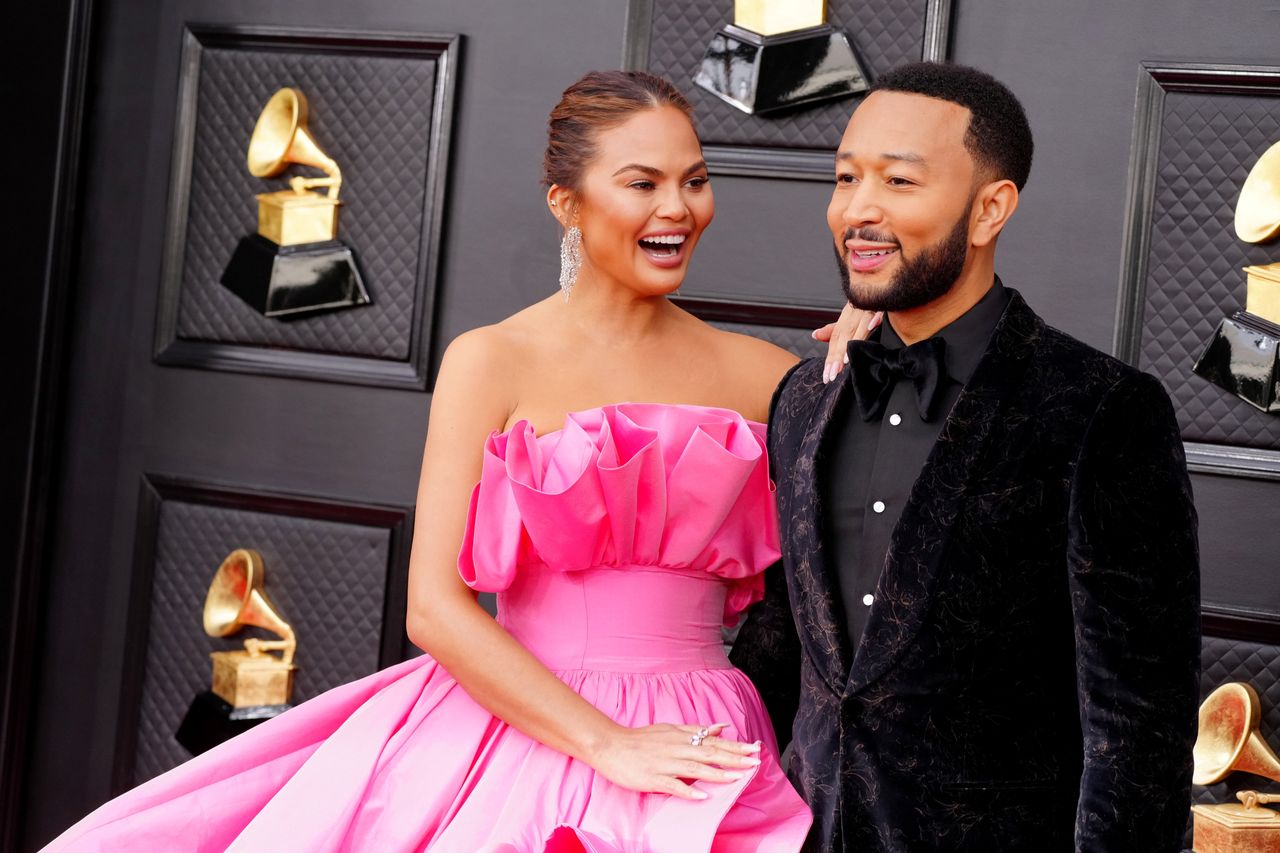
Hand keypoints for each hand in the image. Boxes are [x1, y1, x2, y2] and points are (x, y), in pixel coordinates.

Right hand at [588, 722, 762, 799]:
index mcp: (681, 736)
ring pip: (696, 768)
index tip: (754, 749)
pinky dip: (688, 791)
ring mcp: (665, 763)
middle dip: (734, 758)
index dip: (735, 746)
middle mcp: (676, 748)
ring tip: (737, 777)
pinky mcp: (653, 778)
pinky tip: (703, 796)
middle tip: (755, 761)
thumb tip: (721, 727)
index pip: (713, 741)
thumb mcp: (669, 729)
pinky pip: (673, 785)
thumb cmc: (640, 739)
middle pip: (710, 753)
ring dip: (718, 773)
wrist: (610, 745)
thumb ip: (695, 729)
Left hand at [812, 304, 881, 383]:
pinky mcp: (882, 299)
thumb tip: (814, 335)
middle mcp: (855, 311)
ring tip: (845, 360)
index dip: (831, 358)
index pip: (836, 339)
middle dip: (837, 356)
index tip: (827, 376)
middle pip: (844, 334)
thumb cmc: (866, 301)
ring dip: (853, 340)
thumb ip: (834, 329)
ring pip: (859, 324)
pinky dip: (876, 315)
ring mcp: (868, 305)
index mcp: (847, 317)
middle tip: (832, 374)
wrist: (881, 278)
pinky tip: (873, 326)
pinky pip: (880, 307)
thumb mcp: (849, 316)